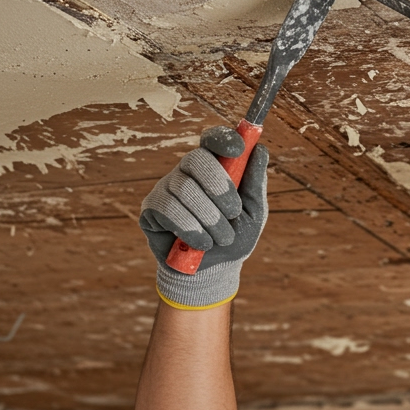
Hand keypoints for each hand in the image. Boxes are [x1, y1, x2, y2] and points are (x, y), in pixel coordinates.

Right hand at [139, 126, 268, 307]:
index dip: (223, 139)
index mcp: (213, 167)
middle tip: (234, 212)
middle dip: (220, 187)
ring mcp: (166, 188)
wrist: (211, 270)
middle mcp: (187, 172)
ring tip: (221, 238)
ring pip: (185, 188)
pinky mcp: (150, 208)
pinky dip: (191, 229)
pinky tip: (201, 244)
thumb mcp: (253, 213)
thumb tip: (259, 150)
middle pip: (197, 159)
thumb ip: (255, 183)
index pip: (212, 140)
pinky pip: (168, 209)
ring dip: (210, 218)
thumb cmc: (233, 237)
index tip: (239, 148)